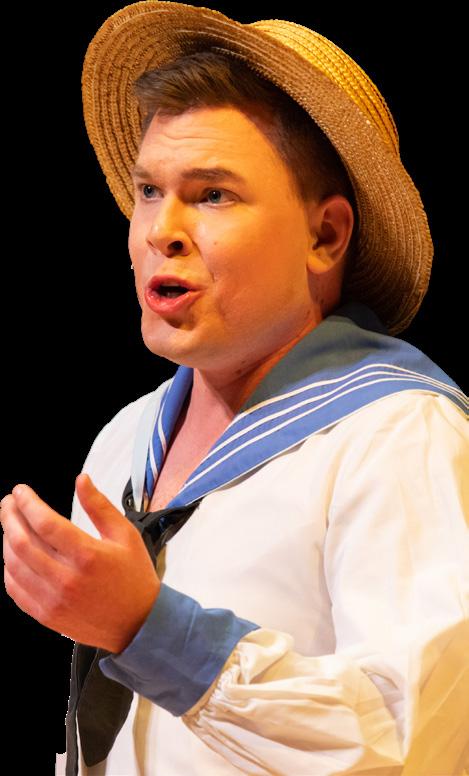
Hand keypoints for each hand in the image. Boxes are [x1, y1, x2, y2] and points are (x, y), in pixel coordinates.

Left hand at [0, 473, 159, 653]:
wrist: (139, 624)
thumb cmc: (134, 576)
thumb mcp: (125, 535)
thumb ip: (100, 506)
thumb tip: (81, 479)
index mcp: (88, 555)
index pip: (45, 523)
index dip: (28, 503)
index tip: (20, 490)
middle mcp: (66, 579)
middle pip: (22, 542)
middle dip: (10, 517)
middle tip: (8, 502)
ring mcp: (53, 600)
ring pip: (13, 564)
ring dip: (6, 539)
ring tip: (10, 524)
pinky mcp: (46, 615)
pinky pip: (15, 589)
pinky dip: (8, 568)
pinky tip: (12, 554)